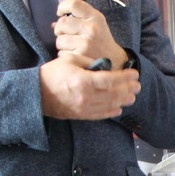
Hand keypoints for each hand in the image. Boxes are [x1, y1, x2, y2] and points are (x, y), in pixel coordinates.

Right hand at [39, 0, 139, 118]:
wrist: (36, 94)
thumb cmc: (52, 74)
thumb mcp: (69, 60)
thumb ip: (89, 62)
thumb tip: (105, 65)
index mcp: (84, 81)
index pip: (111, 80)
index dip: (125, 77)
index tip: (134, 73)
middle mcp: (86, 96)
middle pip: (114, 94)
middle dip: (128, 89)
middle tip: (138, 85)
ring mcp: (84, 108)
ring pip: (110, 105)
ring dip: (124, 100)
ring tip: (133, 96)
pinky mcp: (81, 115)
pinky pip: (101, 115)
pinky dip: (112, 111)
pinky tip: (119, 107)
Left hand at [52, 0, 129, 69]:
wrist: (115, 61)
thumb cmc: (102, 42)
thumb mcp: (96, 24)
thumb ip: (78, 19)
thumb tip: (53, 24)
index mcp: (95, 18)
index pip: (74, 4)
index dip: (63, 7)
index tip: (60, 12)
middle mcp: (91, 29)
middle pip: (62, 22)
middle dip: (60, 29)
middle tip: (67, 34)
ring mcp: (85, 43)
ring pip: (59, 40)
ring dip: (62, 44)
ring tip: (73, 47)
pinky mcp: (80, 57)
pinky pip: (62, 54)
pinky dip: (65, 56)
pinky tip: (76, 55)